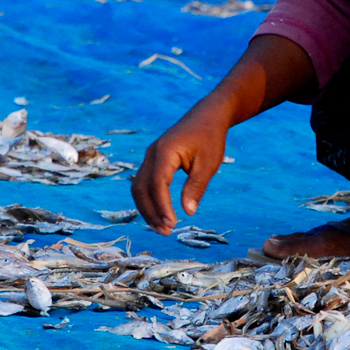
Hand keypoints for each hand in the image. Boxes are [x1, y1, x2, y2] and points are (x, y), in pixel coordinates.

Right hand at [133, 108, 227, 234]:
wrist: (207, 117)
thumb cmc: (210, 138)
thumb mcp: (208, 164)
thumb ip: (196, 187)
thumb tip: (188, 212)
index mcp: (165, 152)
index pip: (157, 184)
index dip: (162, 206)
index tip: (173, 224)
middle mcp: (152, 154)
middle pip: (141, 188)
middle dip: (151, 212)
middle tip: (166, 232)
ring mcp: (150, 157)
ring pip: (138, 188)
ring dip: (147, 209)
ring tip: (162, 228)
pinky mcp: (153, 161)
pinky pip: (144, 183)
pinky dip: (149, 200)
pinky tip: (160, 214)